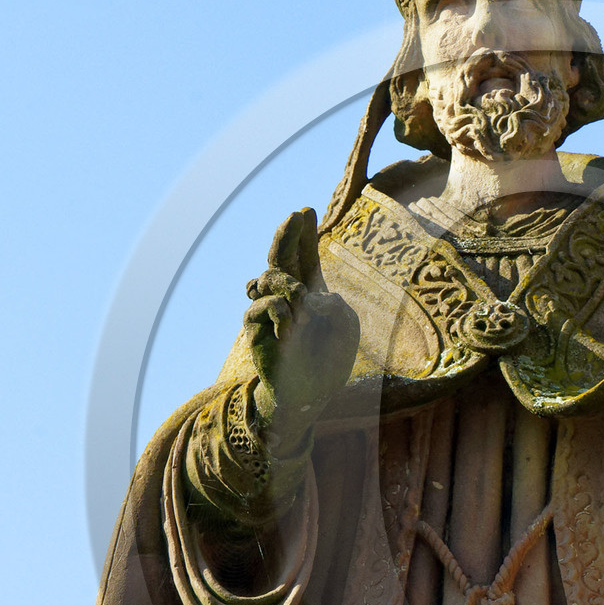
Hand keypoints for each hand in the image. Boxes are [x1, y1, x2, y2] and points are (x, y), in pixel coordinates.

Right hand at [243, 210, 358, 433]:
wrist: (311, 394)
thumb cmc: (331, 359)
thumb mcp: (347, 326)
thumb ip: (335, 304)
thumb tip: (305, 296)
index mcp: (313, 291)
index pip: (305, 257)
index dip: (304, 235)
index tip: (305, 211)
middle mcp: (289, 296)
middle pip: (281, 258)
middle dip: (286, 236)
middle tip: (294, 216)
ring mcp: (270, 311)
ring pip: (266, 278)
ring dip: (286, 283)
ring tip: (302, 299)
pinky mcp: (256, 330)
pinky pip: (260, 307)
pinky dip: (278, 310)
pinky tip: (290, 325)